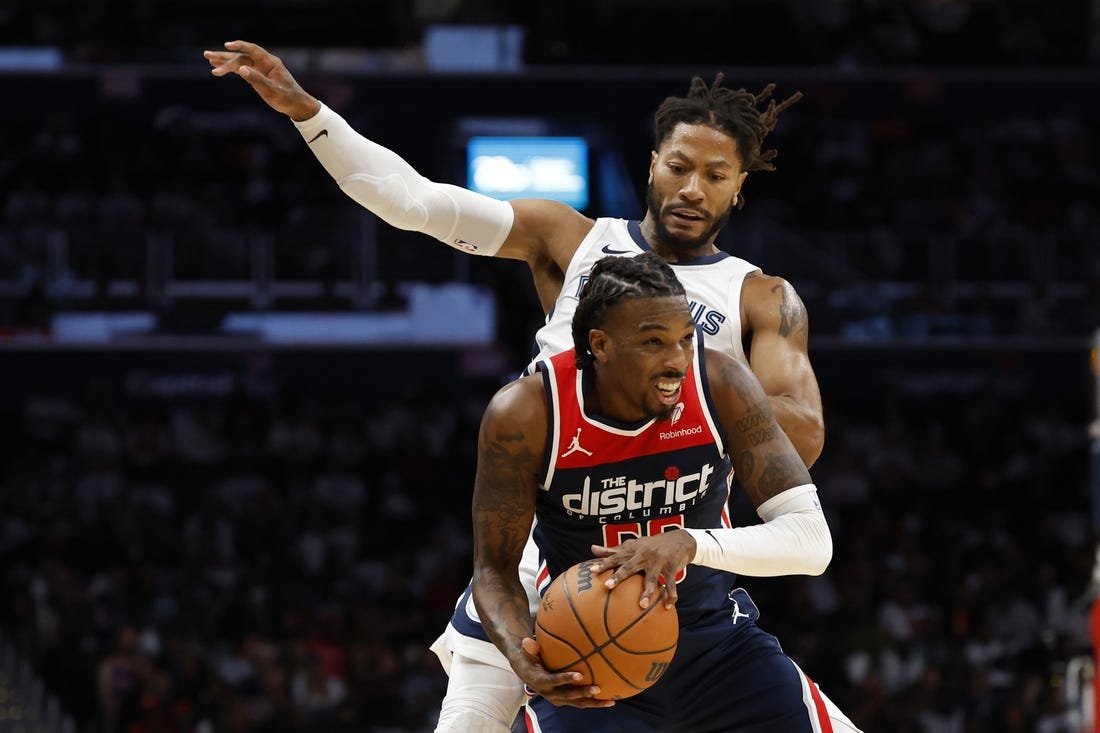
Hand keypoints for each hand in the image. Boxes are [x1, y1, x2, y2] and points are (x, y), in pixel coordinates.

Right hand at [203, 40, 321, 121]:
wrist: (296, 105)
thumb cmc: (287, 97)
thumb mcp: (273, 90)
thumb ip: (257, 79)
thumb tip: (241, 69)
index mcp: (270, 62)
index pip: (252, 50)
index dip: (239, 46)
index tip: (227, 45)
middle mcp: (263, 63)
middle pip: (241, 56)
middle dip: (224, 56)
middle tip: (207, 55)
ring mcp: (259, 69)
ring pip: (239, 63)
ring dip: (224, 61)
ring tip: (208, 59)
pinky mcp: (256, 77)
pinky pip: (241, 70)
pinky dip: (230, 69)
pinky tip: (219, 69)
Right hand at [513, 637, 614, 708]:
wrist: (527, 673)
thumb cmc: (529, 659)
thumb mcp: (527, 653)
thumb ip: (530, 648)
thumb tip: (527, 640)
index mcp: (541, 681)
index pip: (554, 681)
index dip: (566, 679)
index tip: (580, 674)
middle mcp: (550, 693)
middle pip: (569, 695)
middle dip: (583, 693)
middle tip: (597, 688)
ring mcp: (559, 699)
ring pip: (578, 703)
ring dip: (593, 703)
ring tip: (610, 701)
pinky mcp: (565, 700)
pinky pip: (580, 703)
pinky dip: (594, 703)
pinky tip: (610, 699)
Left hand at [588, 530, 696, 608]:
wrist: (679, 539)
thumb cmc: (650, 545)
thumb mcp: (632, 545)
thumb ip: (612, 550)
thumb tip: (592, 549)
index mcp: (633, 551)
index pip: (615, 557)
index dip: (603, 563)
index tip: (592, 571)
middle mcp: (644, 555)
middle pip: (629, 567)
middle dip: (618, 576)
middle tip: (607, 586)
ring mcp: (658, 561)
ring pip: (652, 579)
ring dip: (647, 592)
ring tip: (642, 606)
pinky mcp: (672, 568)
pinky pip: (671, 584)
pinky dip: (670, 596)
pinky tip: (667, 606)